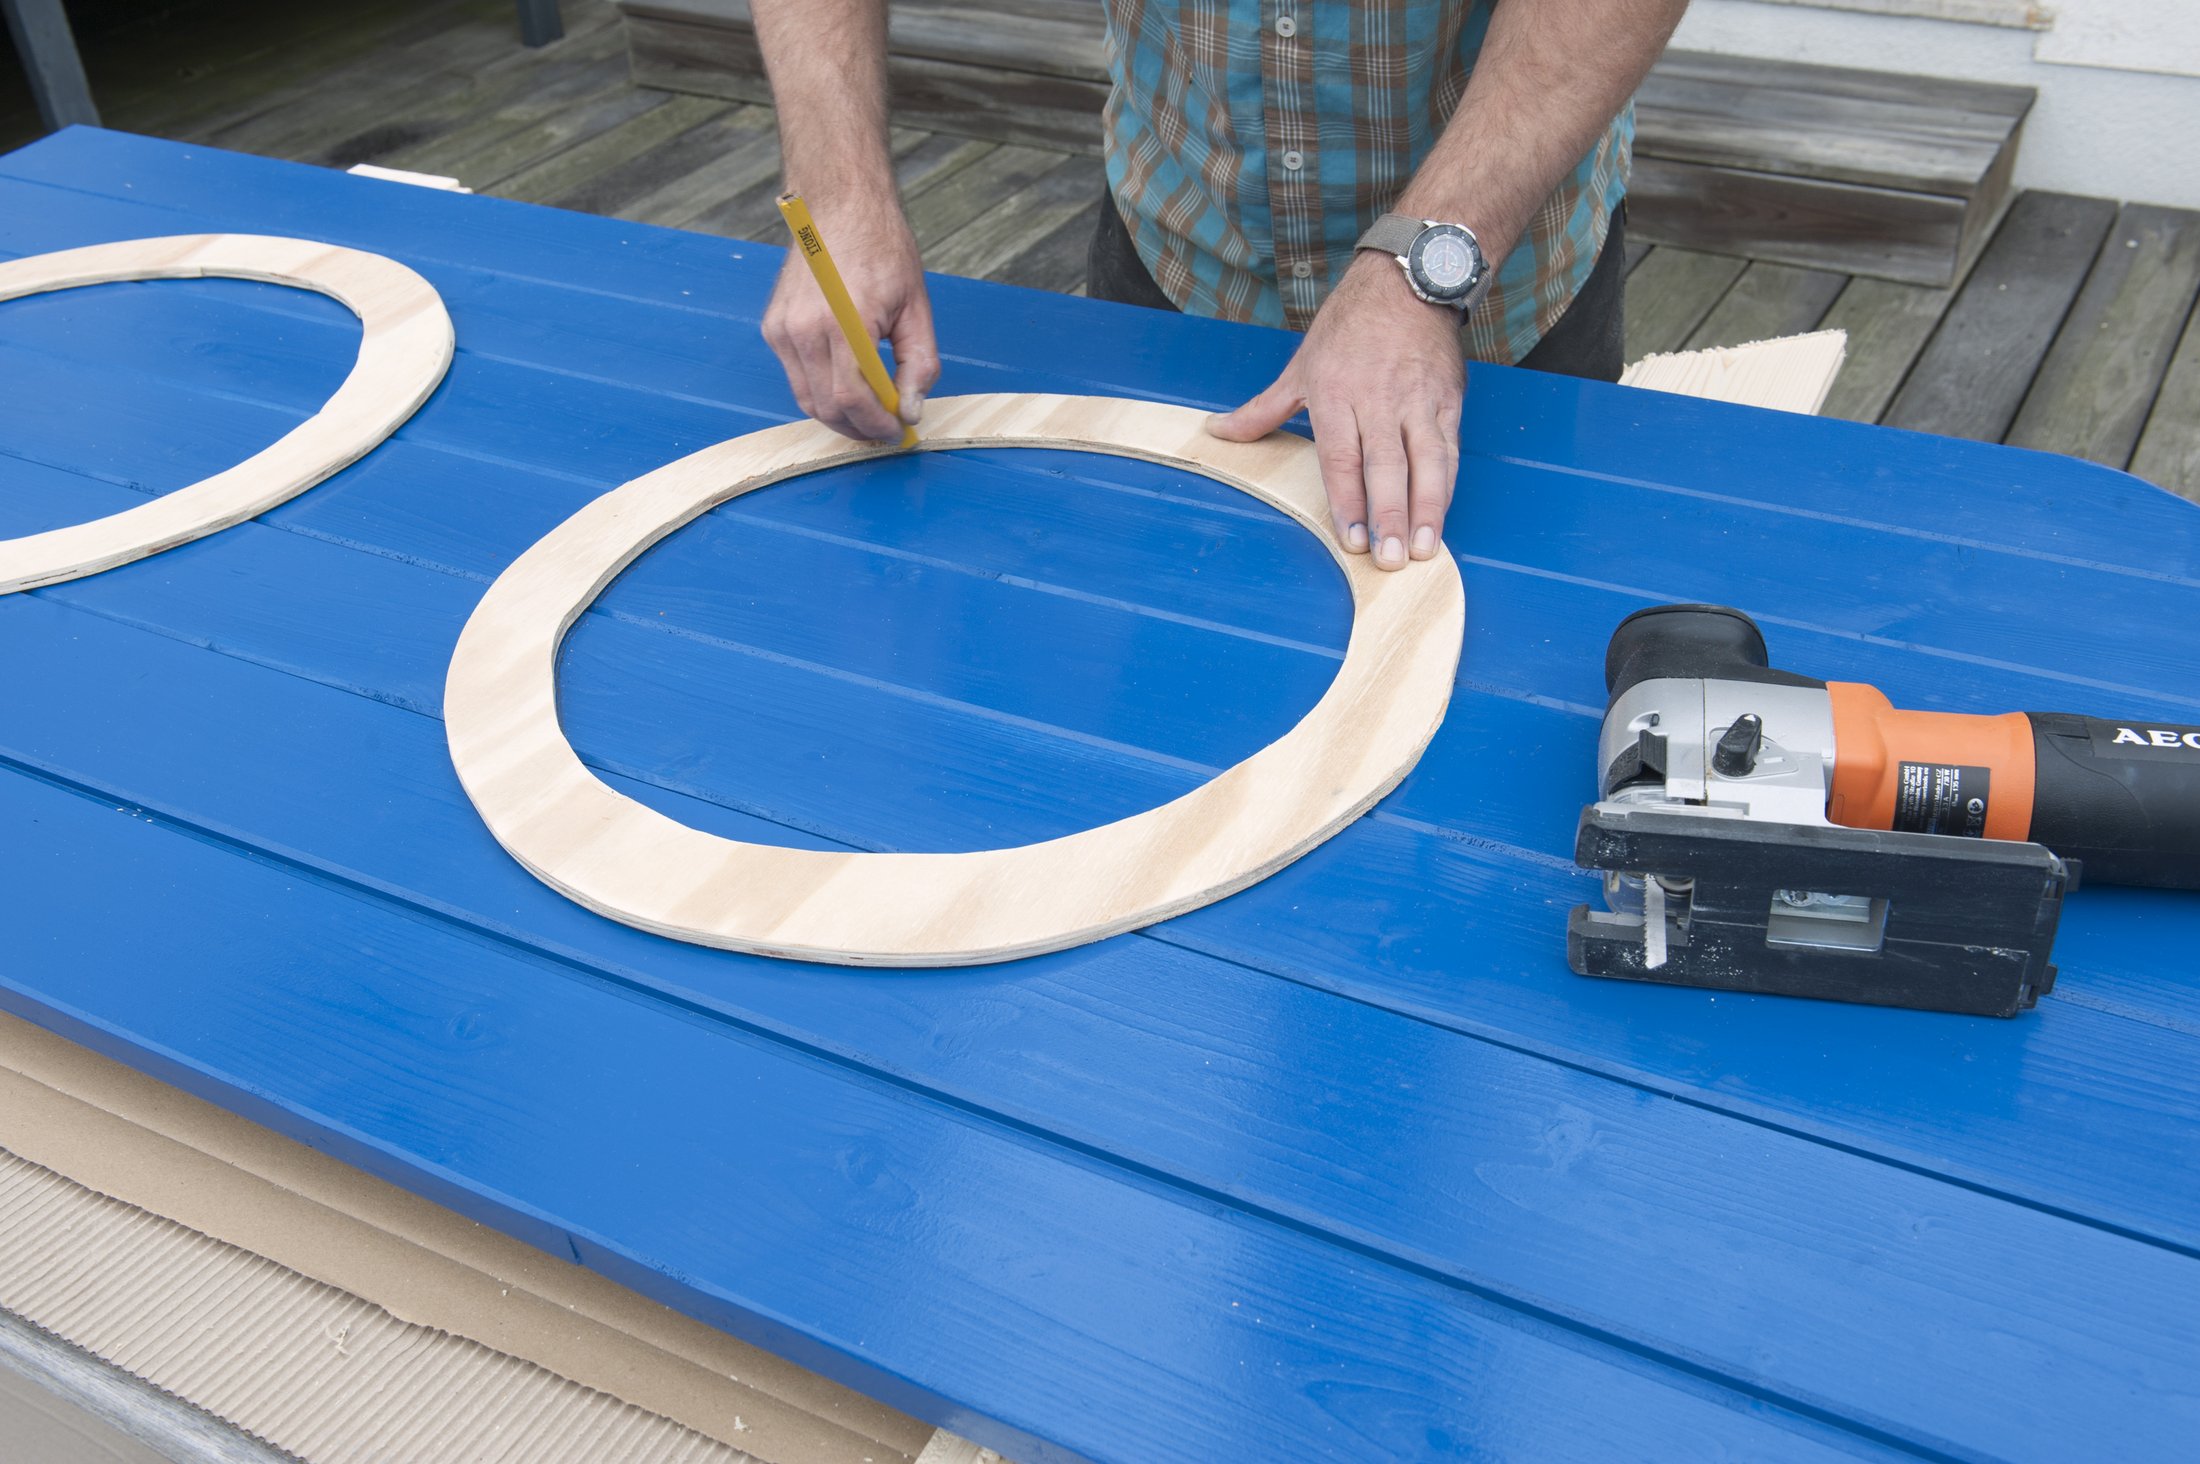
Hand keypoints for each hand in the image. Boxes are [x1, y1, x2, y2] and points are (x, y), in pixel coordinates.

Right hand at [761, 205, 938, 441]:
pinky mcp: (773, 327)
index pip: (851, 399)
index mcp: (842, 322)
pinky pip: (796, 376)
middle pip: (825, 407)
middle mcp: (803, 328)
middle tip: (886, 429)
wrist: (839, 203)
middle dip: (858, 427)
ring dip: (839, 413)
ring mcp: (782, 328)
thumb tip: (911, 409)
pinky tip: (847, 381)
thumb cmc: (881, 247)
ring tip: (870, 411)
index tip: (897, 431)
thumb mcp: (916, 306)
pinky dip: (821, 389)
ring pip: (806, 398)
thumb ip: (918, 363)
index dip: (876, 424)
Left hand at [1208, 253, 1464, 568]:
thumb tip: (1218, 432)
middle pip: (1385, 467)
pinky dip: (1446, 485)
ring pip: (1425, 463)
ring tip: (1423, 548)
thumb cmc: (1350, 324)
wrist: (1409, 280)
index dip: (1348, 501)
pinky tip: (1441, 516)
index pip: (1343, 458)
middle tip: (1390, 559)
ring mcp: (1417, 403)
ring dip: (1426, 510)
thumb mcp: (1301, 365)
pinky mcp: (1448, 401)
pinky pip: (1449, 449)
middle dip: (1389, 517)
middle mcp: (1379, 401)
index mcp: (1336, 394)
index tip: (1351, 539)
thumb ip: (1264, 410)